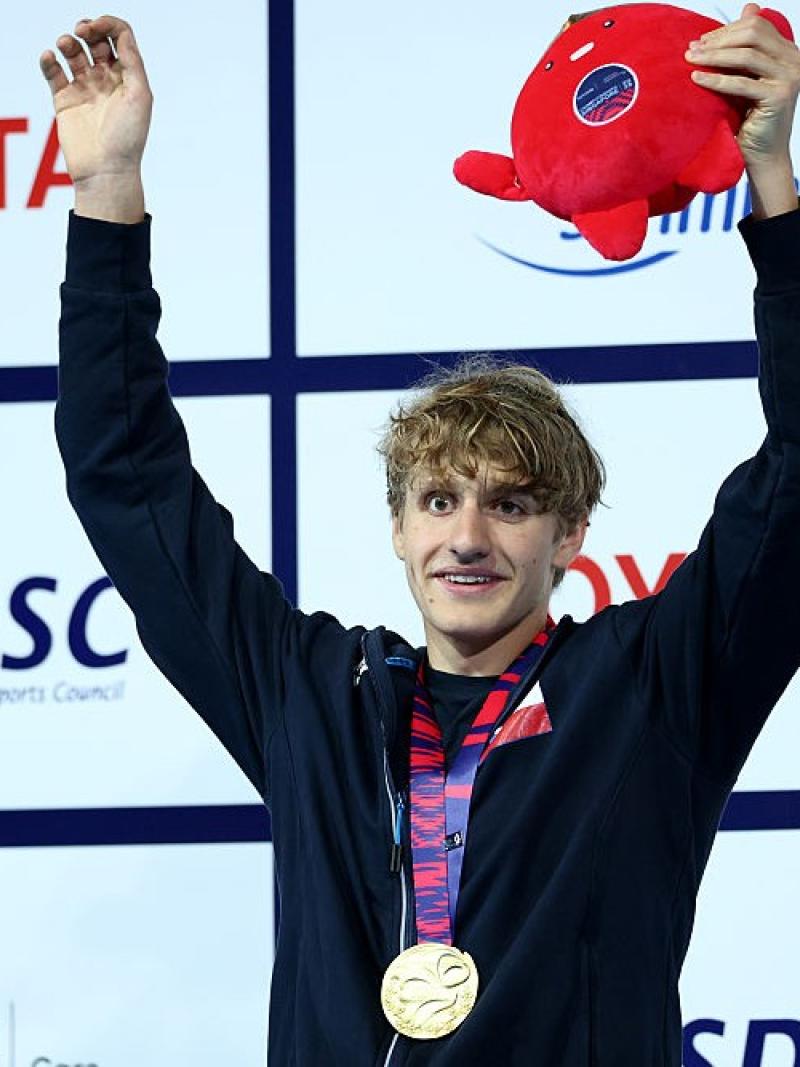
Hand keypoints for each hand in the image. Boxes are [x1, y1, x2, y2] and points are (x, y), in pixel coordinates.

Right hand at [40, 16, 151, 220]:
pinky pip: (53, 72)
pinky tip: (49, 57)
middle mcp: (107, 80)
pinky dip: (48, 60)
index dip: (108, 24)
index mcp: (128, 77)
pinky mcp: (64, 100)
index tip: (96, 26)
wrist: (106, 170)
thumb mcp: (140, 96)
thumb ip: (132, 62)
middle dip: (88, 28)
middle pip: (96, 40)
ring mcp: (85, 89)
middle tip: (82, 32)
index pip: (119, 37)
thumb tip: (121, 34)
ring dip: (68, 41)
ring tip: (65, 44)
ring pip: (73, 52)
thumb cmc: (128, 138)